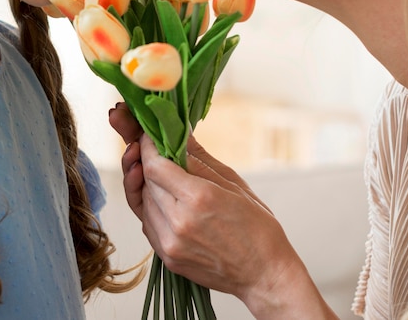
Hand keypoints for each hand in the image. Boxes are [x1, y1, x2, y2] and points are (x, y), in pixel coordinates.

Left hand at [109, 102, 336, 319]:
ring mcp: (170, 244)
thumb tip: (180, 134)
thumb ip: (200, 158)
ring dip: (149, 186)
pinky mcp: (167, 258)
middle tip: (155, 150)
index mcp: (199, 198)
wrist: (264, 274)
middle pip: (146, 182)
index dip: (147, 148)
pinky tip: (167, 200)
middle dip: (147, 163)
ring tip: (165, 176)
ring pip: (143, 203)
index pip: (154, 166)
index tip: (149, 136)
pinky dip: (152, 207)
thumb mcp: (233, 183)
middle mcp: (179, 222)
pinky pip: (147, 224)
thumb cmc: (257, 226)